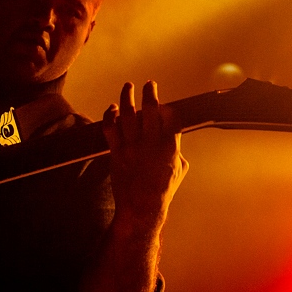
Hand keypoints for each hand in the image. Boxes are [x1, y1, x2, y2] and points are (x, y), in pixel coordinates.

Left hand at [102, 81, 188, 231]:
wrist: (142, 208)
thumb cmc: (163, 191)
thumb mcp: (180, 169)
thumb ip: (177, 150)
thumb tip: (174, 138)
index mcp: (170, 146)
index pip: (170, 117)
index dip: (167, 108)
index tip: (165, 106)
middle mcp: (151, 143)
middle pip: (150, 109)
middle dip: (150, 93)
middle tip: (149, 84)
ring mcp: (132, 147)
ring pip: (128, 114)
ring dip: (128, 96)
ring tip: (128, 86)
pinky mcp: (116, 152)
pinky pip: (110, 128)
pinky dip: (110, 114)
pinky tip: (112, 108)